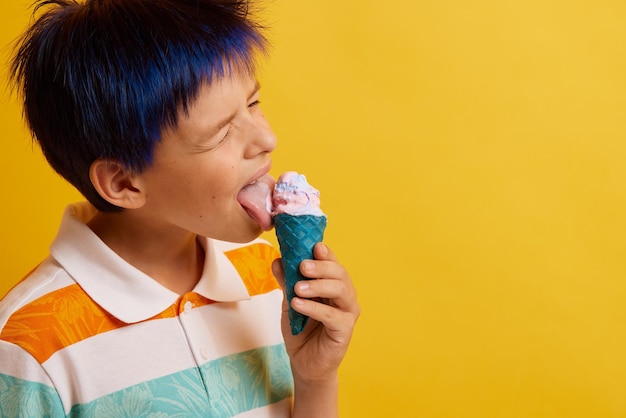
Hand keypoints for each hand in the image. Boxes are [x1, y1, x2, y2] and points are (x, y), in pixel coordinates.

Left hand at [272, 242, 359, 384]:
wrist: (304, 362)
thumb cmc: (301, 330)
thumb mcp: (290, 301)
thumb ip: (287, 281)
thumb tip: (277, 259)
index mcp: (334, 285)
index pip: (333, 263)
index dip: (326, 253)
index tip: (314, 246)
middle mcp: (345, 296)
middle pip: (340, 273)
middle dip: (321, 267)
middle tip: (302, 265)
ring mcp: (348, 312)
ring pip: (340, 290)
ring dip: (318, 285)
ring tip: (297, 288)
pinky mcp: (345, 330)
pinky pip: (332, 315)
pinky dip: (314, 308)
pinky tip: (298, 304)